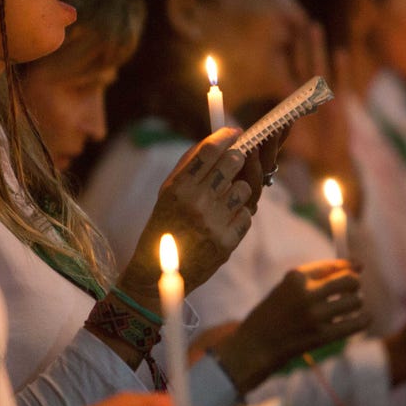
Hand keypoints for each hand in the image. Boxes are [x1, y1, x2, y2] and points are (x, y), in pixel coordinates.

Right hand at [117, 128, 255, 311]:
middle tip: (235, 159)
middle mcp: (195, 202)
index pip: (209, 150)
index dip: (225, 136)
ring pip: (244, 187)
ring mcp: (213, 222)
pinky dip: (239, 216)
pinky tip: (224, 222)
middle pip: (232, 162)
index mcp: (178, 187)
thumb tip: (216, 140)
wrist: (158, 273)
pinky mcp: (227, 242)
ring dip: (238, 190)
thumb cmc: (164, 225)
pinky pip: (247, 214)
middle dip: (237, 157)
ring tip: (224, 200)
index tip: (234, 132)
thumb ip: (189, 166)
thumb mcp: (167, 192)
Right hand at [212, 260, 371, 393]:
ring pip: (355, 301)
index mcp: (296, 277)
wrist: (256, 344)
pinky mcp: (321, 336)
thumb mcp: (288, 287)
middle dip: (353, 285)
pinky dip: (364, 320)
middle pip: (350, 281)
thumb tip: (360, 265)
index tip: (357, 268)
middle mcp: (306, 293)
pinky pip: (356, 324)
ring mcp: (314, 316)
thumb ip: (319, 275)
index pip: (333, 265)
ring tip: (348, 307)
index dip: (348, 266)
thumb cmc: (273, 313)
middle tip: (349, 292)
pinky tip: (364, 319)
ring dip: (356, 303)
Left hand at [283, 29, 361, 211]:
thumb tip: (246, 124)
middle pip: (301, 62)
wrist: (328, 161)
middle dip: (298, 42)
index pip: (285, 71)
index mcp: (292, 99)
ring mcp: (325, 96)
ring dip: (315, 47)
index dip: (282, 54)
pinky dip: (341, 69)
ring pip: (319, 66)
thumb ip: (269, 127)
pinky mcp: (340, 104)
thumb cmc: (305, 150)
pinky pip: (341, 83)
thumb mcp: (283, 136)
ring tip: (312, 26)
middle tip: (293, 19)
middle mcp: (308, 93)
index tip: (276, 34)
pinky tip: (340, 52)